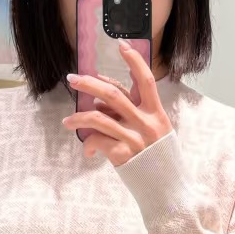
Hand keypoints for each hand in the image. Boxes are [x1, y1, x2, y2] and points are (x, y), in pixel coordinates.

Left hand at [62, 43, 170, 165]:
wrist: (167, 187)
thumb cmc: (159, 157)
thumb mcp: (155, 130)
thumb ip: (133, 114)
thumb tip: (100, 102)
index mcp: (156, 113)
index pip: (145, 80)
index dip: (134, 61)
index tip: (121, 45)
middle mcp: (146, 122)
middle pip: (113, 95)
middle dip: (89, 83)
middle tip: (73, 79)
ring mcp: (134, 137)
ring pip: (98, 118)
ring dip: (78, 117)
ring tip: (67, 121)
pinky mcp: (123, 154)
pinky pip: (97, 141)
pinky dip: (88, 144)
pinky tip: (88, 151)